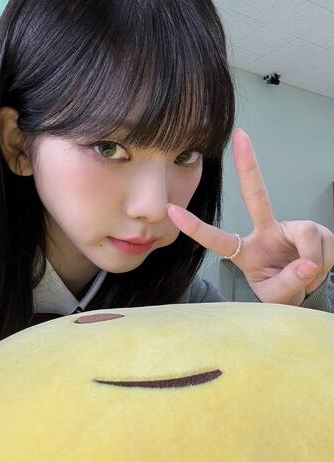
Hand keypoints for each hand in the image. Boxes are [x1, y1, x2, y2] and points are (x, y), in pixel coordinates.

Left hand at [166, 128, 333, 305]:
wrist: (306, 292)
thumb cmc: (281, 291)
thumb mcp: (276, 298)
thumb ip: (288, 283)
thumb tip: (309, 263)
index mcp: (245, 251)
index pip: (218, 239)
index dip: (195, 227)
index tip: (171, 210)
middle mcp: (266, 232)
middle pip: (256, 196)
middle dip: (248, 165)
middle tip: (240, 135)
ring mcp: (290, 228)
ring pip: (307, 234)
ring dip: (316, 261)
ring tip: (311, 276)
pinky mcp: (314, 230)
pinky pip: (326, 243)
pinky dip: (328, 261)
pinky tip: (321, 268)